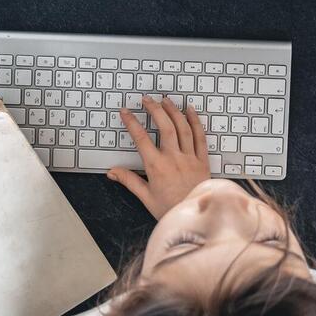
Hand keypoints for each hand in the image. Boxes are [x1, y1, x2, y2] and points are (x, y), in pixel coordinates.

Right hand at [109, 96, 211, 219]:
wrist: (195, 216)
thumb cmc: (170, 209)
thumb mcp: (146, 197)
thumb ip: (129, 181)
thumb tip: (113, 172)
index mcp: (156, 167)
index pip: (141, 139)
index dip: (132, 123)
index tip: (126, 112)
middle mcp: (173, 159)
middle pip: (164, 127)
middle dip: (154, 109)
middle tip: (147, 99)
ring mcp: (190, 158)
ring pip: (182, 128)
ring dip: (173, 111)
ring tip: (165, 100)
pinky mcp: (202, 160)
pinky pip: (200, 136)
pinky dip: (195, 121)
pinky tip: (190, 110)